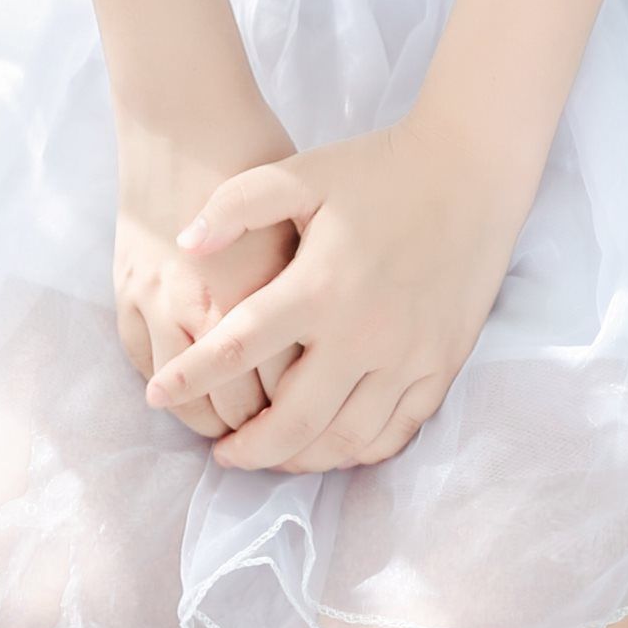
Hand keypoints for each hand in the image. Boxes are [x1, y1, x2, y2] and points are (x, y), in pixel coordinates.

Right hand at [112, 103, 301, 443]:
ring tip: (246, 422)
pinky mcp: (125, 296)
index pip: (283, 393)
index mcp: (250, 297)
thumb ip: (310, 291)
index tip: (325, 416)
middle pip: (234, 410)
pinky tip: (197, 388)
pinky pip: (144, 366)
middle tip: (290, 434)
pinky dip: (172, 387)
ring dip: (215, 419)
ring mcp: (153, 307)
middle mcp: (196, 312)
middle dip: (264, 433)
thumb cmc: (252, 159)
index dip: (308, 415)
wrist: (184, 116)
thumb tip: (331, 347)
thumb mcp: (299, 219)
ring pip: (186, 403)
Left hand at [141, 117, 538, 475]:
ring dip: (299, 458)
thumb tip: (185, 243)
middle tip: (221, 451)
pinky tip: (332, 445)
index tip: (156, 397)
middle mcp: (361, 333)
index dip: (190, 378)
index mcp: (318, 287)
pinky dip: (357, 451)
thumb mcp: (303, 172)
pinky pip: (394, 433)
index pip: (237, 349)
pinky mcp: (440, 365)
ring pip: (344, 440)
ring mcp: (406, 356)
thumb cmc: (379, 168)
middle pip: (292, 422)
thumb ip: (239, 203)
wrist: (471, 169)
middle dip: (247, 448)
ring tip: (271, 453)